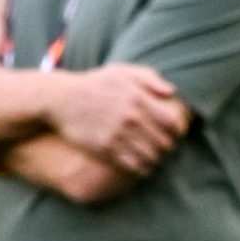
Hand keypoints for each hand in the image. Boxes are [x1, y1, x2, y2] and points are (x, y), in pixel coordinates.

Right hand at [46, 62, 188, 174]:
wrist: (62, 100)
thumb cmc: (94, 84)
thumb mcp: (122, 72)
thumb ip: (149, 78)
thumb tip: (171, 92)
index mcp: (139, 98)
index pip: (172, 123)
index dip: (177, 131)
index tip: (174, 133)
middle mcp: (131, 118)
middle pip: (164, 142)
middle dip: (167, 148)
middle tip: (164, 149)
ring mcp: (118, 135)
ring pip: (150, 157)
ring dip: (155, 160)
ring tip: (153, 158)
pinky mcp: (105, 150)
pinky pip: (133, 166)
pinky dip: (142, 169)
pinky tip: (141, 167)